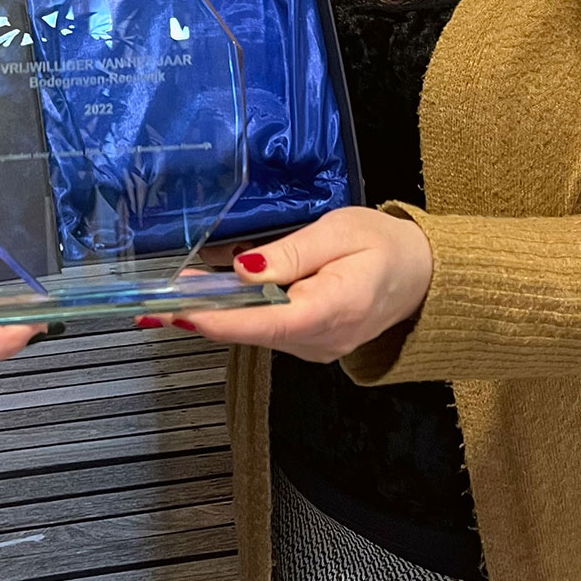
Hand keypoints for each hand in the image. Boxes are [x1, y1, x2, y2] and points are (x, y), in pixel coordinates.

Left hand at [167, 208, 434, 362]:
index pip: (262, 323)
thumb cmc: (385, 246)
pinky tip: (215, 295)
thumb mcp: (339, 232)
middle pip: (251, 330)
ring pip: (256, 331)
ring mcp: (316, 348)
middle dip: (204, 312)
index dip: (216, 320)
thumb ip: (290, 253)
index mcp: (329, 312)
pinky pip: (269, 329)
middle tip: (156, 300)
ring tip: (178, 290)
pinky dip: (241, 313)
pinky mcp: (312, 343)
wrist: (424, 275)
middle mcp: (320, 341)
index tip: (179, 312)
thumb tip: (244, 267)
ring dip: (218, 312)